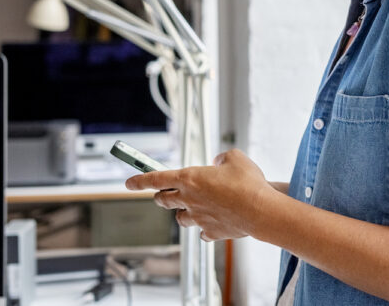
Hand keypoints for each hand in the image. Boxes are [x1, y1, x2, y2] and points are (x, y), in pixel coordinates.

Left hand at [125, 149, 273, 241]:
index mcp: (190, 178)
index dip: (139, 180)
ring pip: (180, 218)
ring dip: (182, 212)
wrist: (260, 211)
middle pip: (163, 200)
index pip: (156, 179)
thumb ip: (222, 158)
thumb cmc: (248, 183)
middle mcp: (189, 199)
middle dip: (161, 196)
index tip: (128, 182)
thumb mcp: (235, 158)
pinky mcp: (210, 232)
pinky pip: (201, 231)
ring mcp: (198, 218)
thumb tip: (218, 163)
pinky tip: (212, 221)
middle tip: (165, 193)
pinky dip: (204, 227)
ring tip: (194, 207)